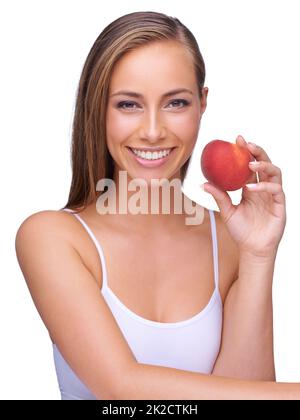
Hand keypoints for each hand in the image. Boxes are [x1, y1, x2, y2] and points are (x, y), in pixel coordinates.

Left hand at [203, 135, 285, 257]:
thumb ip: (218, 196)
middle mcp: (263, 188)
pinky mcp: (280, 205)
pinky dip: (265, 186)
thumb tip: (202, 183)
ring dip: (264, 165)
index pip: (250, 165)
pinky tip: (251, 187)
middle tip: (246, 145)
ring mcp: (273, 196)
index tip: (236, 140)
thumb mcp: (227, 211)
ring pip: (275, 172)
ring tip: (250, 163)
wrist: (252, 248)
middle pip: (265, 163)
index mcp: (251, 187)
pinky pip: (276, 190)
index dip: (246, 152)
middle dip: (257, 151)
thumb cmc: (241, 230)